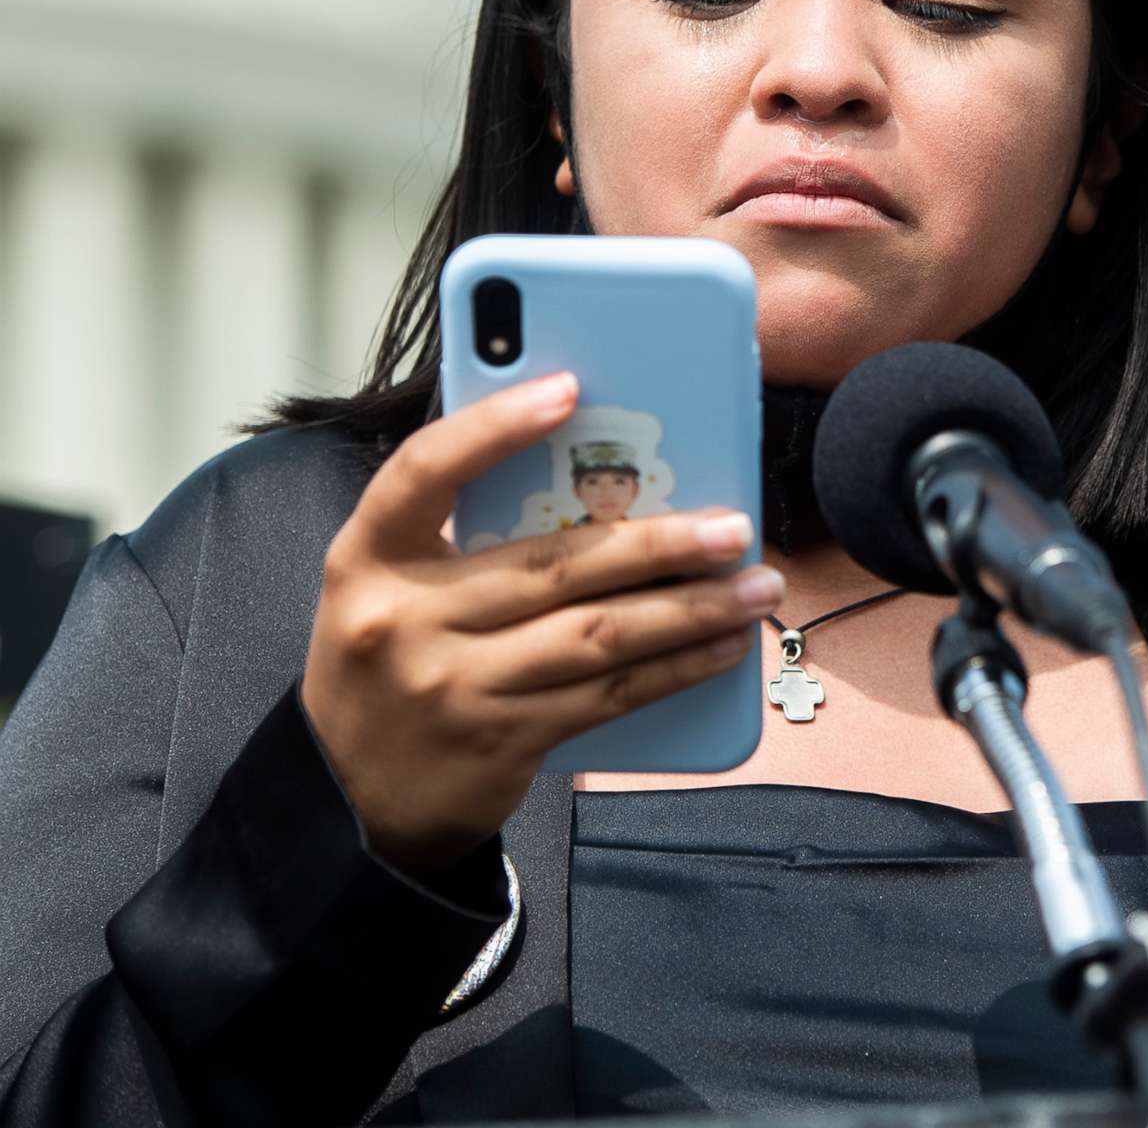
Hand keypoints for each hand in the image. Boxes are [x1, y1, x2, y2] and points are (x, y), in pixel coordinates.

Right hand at [300, 373, 781, 872]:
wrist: (352, 799)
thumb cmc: (393, 663)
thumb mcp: (395, 588)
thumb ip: (466, 535)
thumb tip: (603, 481)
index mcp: (370, 557)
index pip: (425, 471)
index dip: (495, 427)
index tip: (570, 389)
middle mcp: (404, 619)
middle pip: (552, 564)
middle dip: (659, 542)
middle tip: (735, 525)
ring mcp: (452, 685)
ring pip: (596, 634)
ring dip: (691, 610)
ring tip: (756, 586)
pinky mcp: (500, 739)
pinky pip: (608, 695)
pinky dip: (676, 668)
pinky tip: (723, 646)